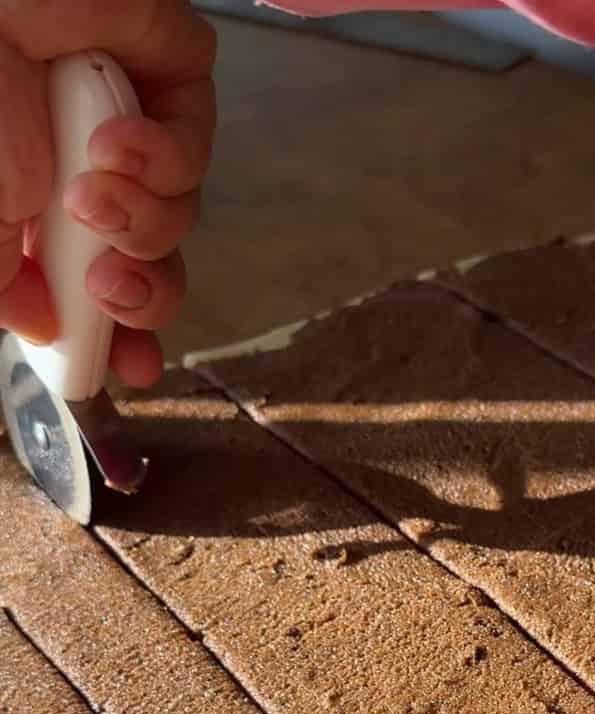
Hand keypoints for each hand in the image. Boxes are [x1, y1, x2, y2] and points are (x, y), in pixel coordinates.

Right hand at [0, 1, 216, 385]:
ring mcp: (127, 123)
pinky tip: (116, 140)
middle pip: (150, 265)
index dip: (114, 333)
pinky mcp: (169, 75)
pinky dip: (162, 159)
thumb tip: (42, 326)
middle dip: (143, 295)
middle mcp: (83, 169)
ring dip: (140, 222)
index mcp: (31, 201)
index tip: (128, 372)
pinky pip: (192, 149)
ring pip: (176, 218)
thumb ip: (3, 277)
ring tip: (93, 191)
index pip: (88, 283)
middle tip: (113, 291)